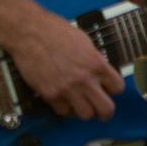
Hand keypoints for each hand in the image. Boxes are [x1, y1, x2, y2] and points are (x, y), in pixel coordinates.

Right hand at [6, 9, 123, 120]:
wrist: (28, 32)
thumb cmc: (53, 30)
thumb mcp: (83, 41)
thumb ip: (93, 59)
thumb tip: (98, 71)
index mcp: (96, 64)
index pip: (118, 88)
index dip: (112, 89)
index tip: (107, 89)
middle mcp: (85, 80)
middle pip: (106, 109)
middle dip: (104, 111)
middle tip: (100, 110)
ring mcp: (67, 89)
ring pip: (85, 115)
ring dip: (83, 110)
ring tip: (78, 104)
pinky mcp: (50, 94)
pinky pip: (63, 111)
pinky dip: (64, 108)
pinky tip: (62, 99)